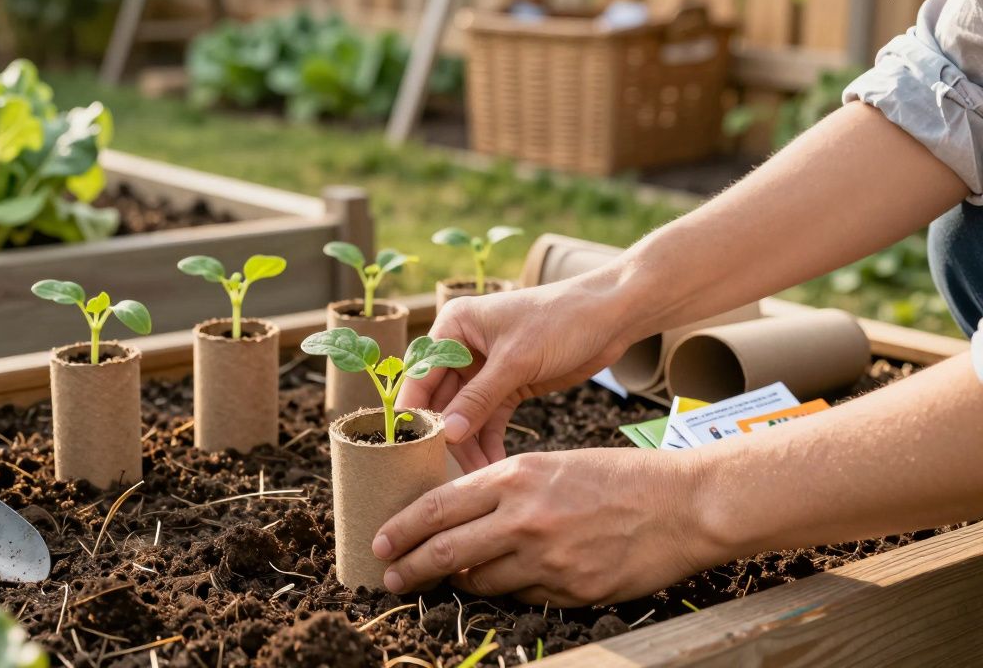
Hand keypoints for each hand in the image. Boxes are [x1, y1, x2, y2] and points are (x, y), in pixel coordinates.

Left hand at [371, 449, 716, 604]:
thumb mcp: (552, 466)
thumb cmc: (619, 477)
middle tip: (391, 577)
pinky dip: (513, 590)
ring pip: (482, 581)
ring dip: (463, 582)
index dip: (401, 528)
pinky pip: (524, 597)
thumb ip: (504, 490)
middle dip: (410, 568)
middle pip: (446, 552)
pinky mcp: (572, 590)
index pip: (438, 507)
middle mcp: (524, 519)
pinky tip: (516, 580)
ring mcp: (548, 559)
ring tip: (453, 580)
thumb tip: (460, 521)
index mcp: (516, 477)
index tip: (380, 542)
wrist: (684, 504)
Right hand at [401, 280, 632, 470]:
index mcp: (453, 328)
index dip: (415, 413)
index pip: (421, 376)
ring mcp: (484, 369)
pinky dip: (491, 441)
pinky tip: (495, 465)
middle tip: (448, 473)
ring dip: (471, 445)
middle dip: (448, 436)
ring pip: (465, 416)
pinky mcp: (508, 386)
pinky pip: (489, 420)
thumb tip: (448, 434)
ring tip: (481, 476)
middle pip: (441, 401)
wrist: (612, 316)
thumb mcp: (516, 360)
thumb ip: (478, 398)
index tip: (413, 450)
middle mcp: (462, 348)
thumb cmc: (561, 320)